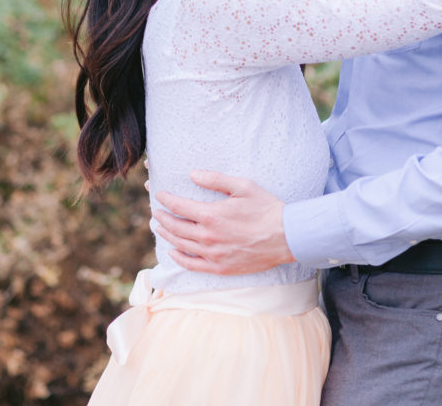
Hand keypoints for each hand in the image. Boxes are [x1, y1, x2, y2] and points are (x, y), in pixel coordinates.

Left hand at [152, 171, 293, 274]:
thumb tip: (193, 174)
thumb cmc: (266, 208)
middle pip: (176, 227)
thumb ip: (216, 180)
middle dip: (163, 218)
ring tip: (160, 227)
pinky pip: (192, 265)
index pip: (180, 207)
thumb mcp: (243, 186)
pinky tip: (172, 252)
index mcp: (211, 215)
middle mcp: (208, 237)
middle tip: (156, 211)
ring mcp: (212, 254)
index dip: (167, 200)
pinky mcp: (220, 267)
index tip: (160, 195)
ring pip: (181, 245)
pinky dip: (178, 258)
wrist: (285, 236)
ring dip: (167, 235)